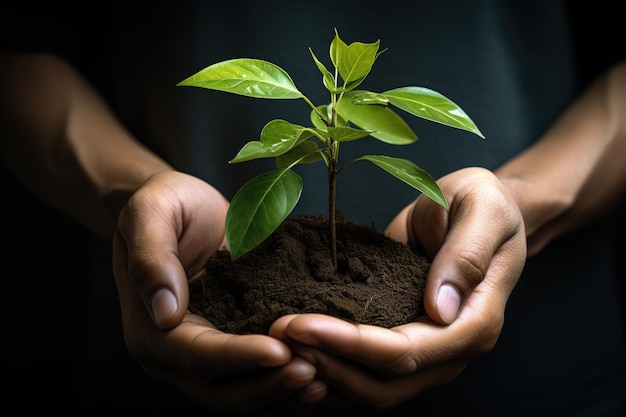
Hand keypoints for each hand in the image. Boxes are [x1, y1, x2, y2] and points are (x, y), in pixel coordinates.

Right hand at [112, 171, 325, 414]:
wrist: (186, 208)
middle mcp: (172, 354)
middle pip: (220, 390)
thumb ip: (151, 258)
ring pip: (240, 396)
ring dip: (280, 394)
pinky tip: (319, 379)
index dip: (238, 357)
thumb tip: (164, 314)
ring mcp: (202, 358)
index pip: (196, 354)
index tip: (280, 351)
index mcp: (149, 327)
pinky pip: (255, 381)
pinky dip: (284, 387)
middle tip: (313, 371)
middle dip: (267, 384)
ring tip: (323, 382)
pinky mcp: (230, 350)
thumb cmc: (168, 203)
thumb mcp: (151, 212)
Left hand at [269, 167, 525, 411]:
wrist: (481, 214)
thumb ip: (466, 255)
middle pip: (384, 383)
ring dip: (324, 373)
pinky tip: (298, 350)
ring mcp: (427, 353)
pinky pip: (365, 372)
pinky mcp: (403, 343)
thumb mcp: (484, 212)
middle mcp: (450, 350)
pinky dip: (331, 368)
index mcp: (476, 323)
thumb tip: (441, 308)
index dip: (352, 344)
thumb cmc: (486, 206)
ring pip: (372, 389)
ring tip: (279, 344)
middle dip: (328, 362)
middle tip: (278, 334)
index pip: (409, 351)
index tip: (302, 325)